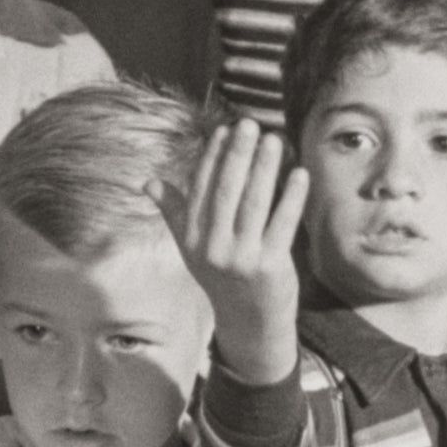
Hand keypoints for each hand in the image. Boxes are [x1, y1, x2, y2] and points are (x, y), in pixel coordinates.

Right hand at [146, 119, 308, 383]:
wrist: (249, 323)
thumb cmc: (223, 276)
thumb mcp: (193, 248)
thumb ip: (175, 213)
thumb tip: (147, 182)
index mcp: (193, 237)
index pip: (201, 189)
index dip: (213, 157)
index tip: (225, 130)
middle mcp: (212, 247)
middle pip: (226, 191)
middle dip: (238, 154)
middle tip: (250, 124)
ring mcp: (241, 257)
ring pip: (254, 203)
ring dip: (265, 168)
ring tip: (274, 140)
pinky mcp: (269, 266)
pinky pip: (282, 223)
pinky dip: (291, 197)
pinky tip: (299, 173)